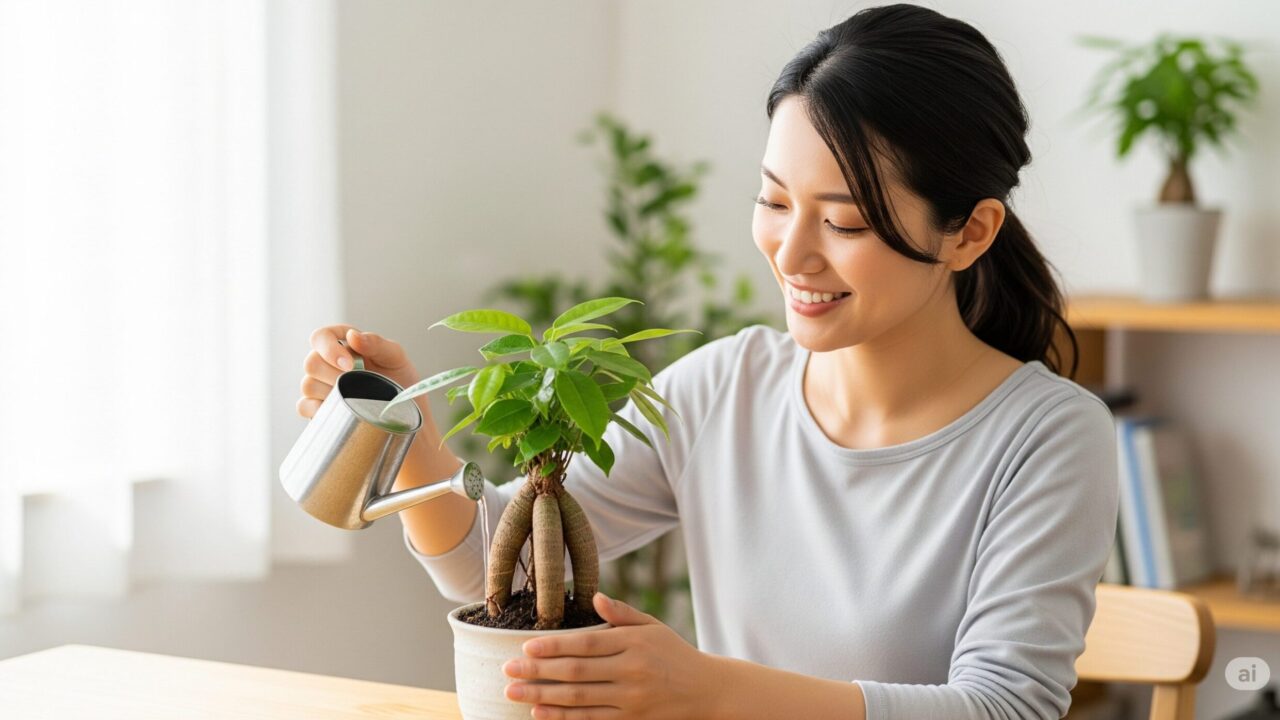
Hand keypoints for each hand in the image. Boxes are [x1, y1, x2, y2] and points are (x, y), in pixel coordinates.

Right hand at [297, 325, 416, 418]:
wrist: (407, 416)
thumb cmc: (402, 382)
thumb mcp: (396, 359)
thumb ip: (376, 343)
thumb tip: (352, 336)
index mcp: (345, 345)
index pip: (321, 337)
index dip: (329, 349)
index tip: (349, 365)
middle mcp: (329, 363)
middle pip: (311, 363)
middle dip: (334, 376)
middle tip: (359, 386)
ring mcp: (322, 386)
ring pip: (308, 385)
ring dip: (331, 393)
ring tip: (356, 399)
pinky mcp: (319, 408)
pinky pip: (305, 406)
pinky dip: (319, 410)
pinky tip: (339, 411)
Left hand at [502, 591, 720, 718]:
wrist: (706, 691)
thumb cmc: (674, 653)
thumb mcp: (653, 626)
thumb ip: (622, 613)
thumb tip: (594, 596)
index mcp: (634, 643)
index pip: (587, 644)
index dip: (555, 646)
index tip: (526, 646)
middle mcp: (631, 671)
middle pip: (576, 672)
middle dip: (538, 671)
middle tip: (508, 669)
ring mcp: (630, 699)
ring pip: (578, 699)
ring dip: (542, 695)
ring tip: (514, 691)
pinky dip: (563, 717)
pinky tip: (540, 711)